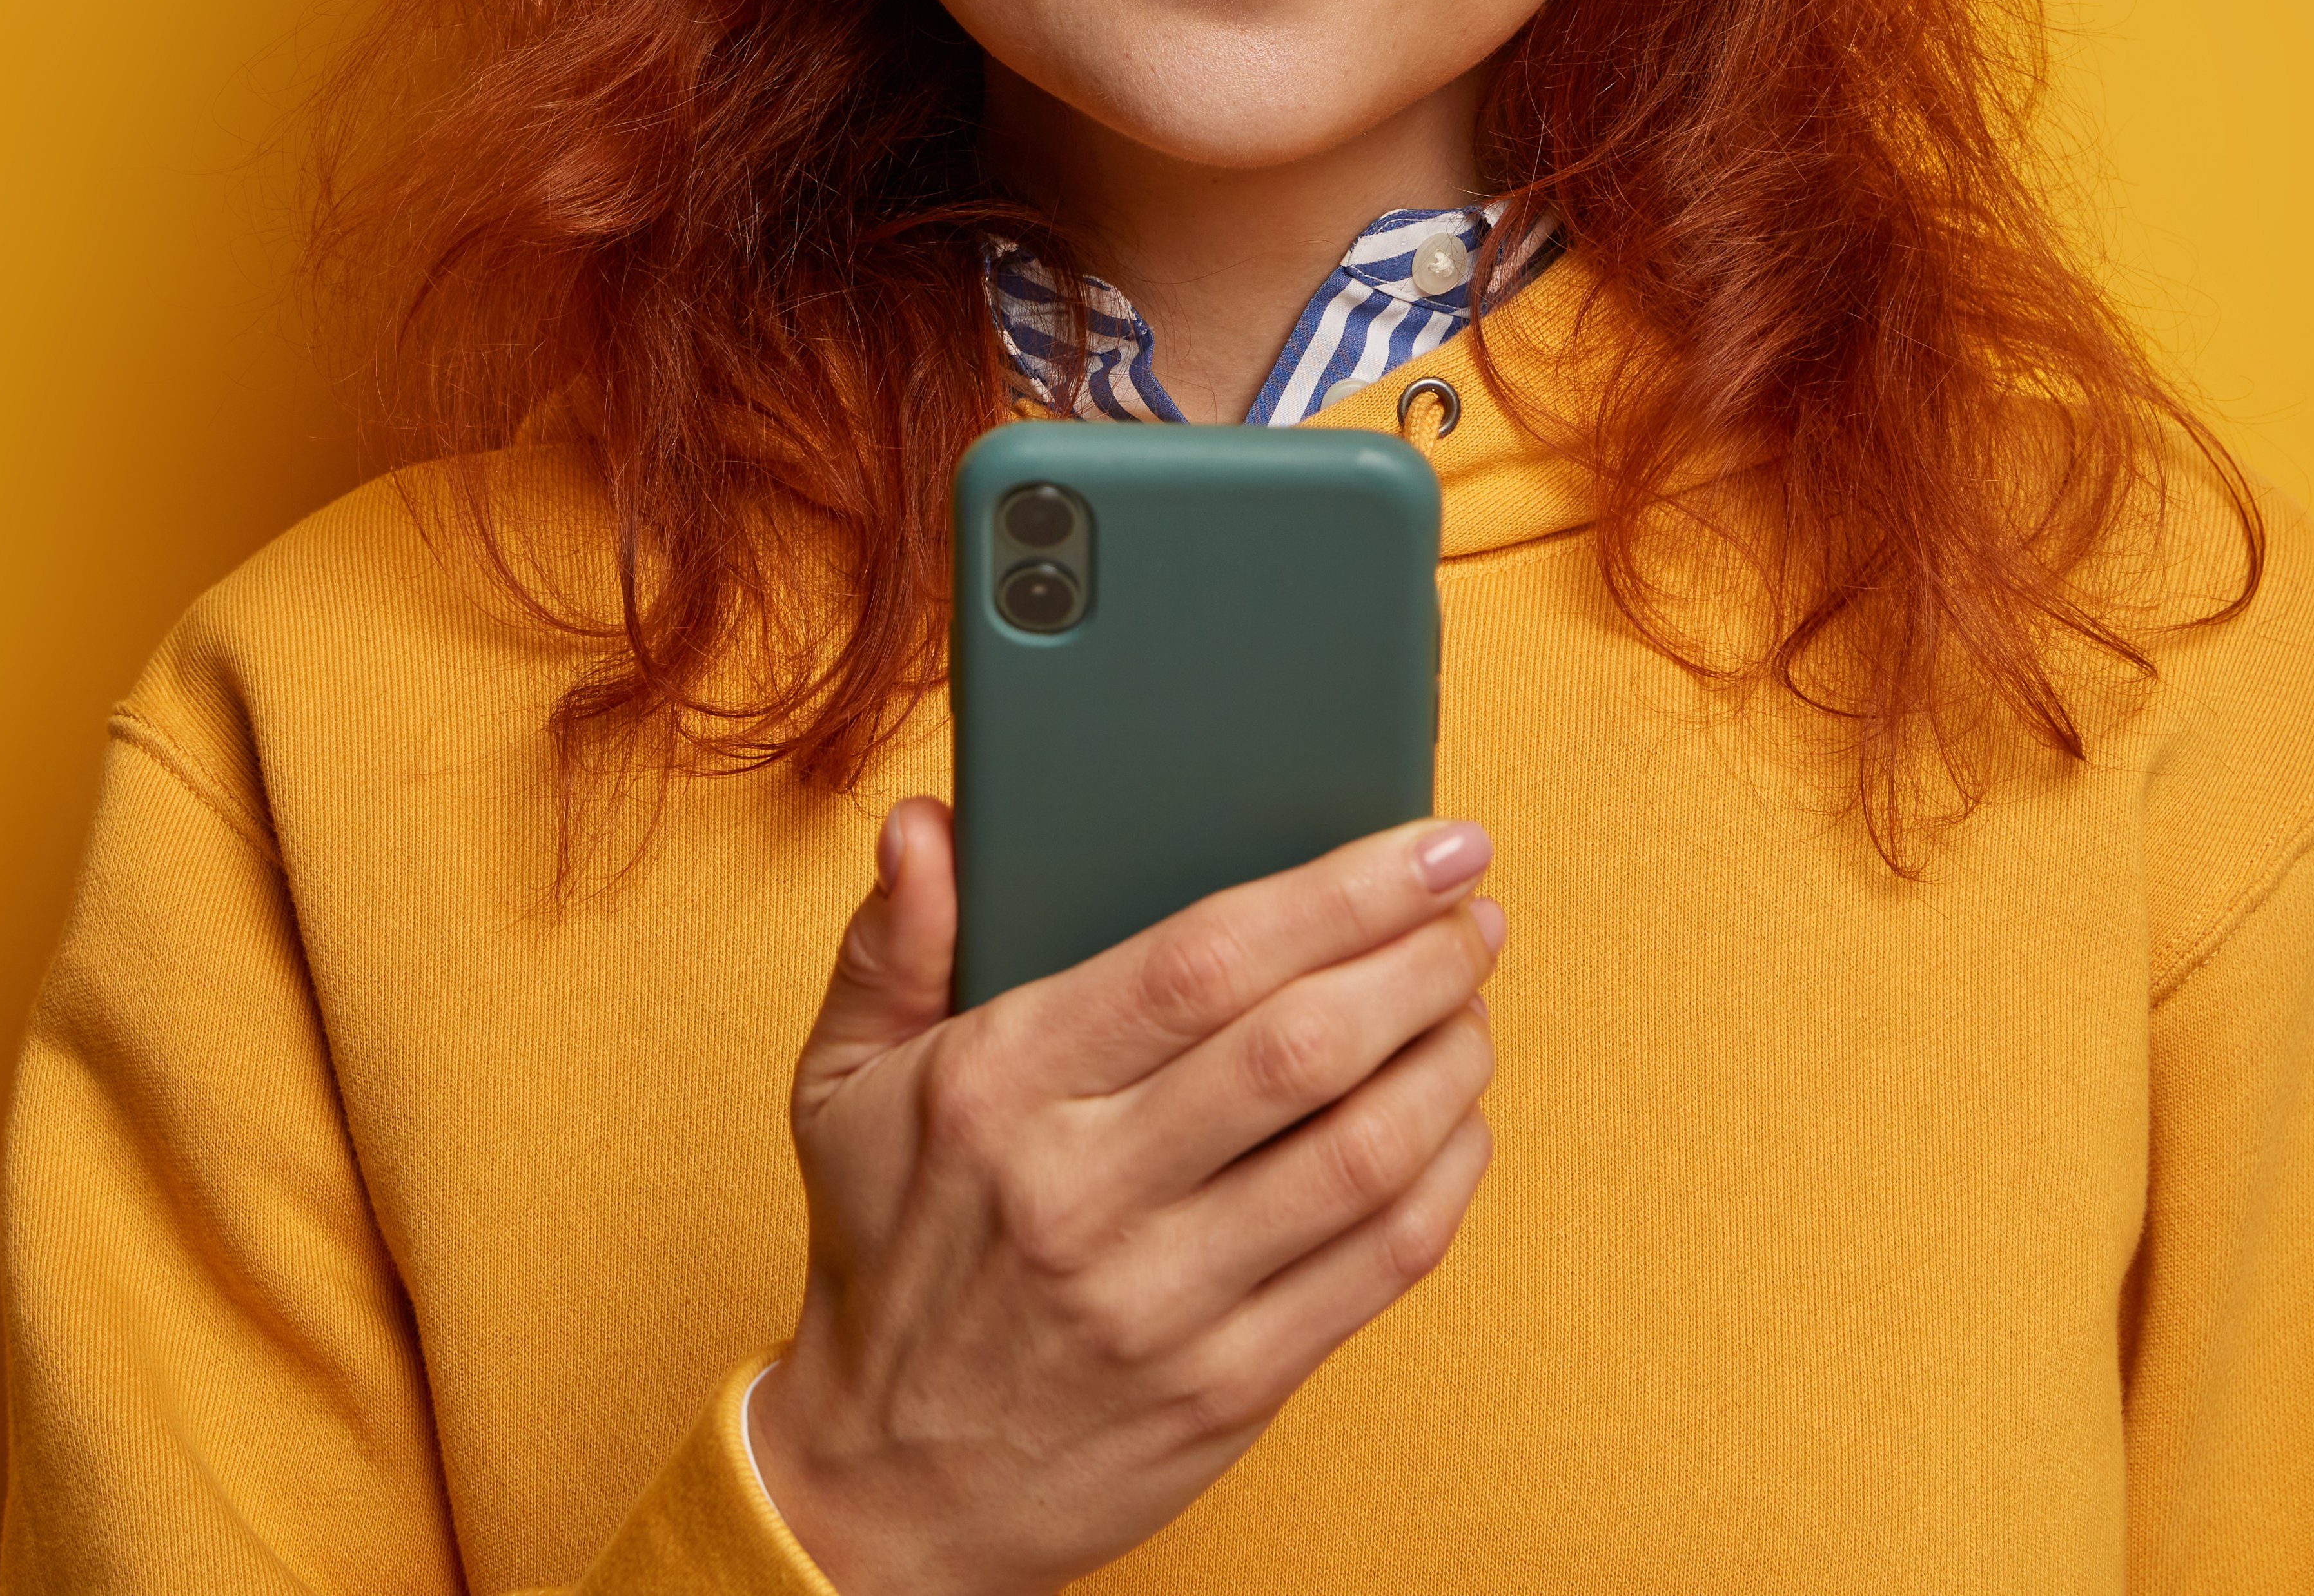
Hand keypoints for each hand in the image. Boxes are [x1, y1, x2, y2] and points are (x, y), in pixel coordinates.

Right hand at [745, 801, 1503, 1595]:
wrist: (888, 1489)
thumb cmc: (886, 1257)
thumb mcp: (841, 1089)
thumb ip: (892, 944)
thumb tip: (926, 824)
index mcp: (997, 1090)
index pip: (1202, 960)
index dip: (1341, 891)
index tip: (1430, 846)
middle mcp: (1081, 1193)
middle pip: (1302, 1047)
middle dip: (1421, 961)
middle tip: (1473, 911)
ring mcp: (1161, 1299)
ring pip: (1362, 1153)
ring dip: (1449, 1062)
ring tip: (1471, 1005)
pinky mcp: (1228, 1388)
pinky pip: (1379, 1264)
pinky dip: (1446, 1178)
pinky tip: (1455, 1123)